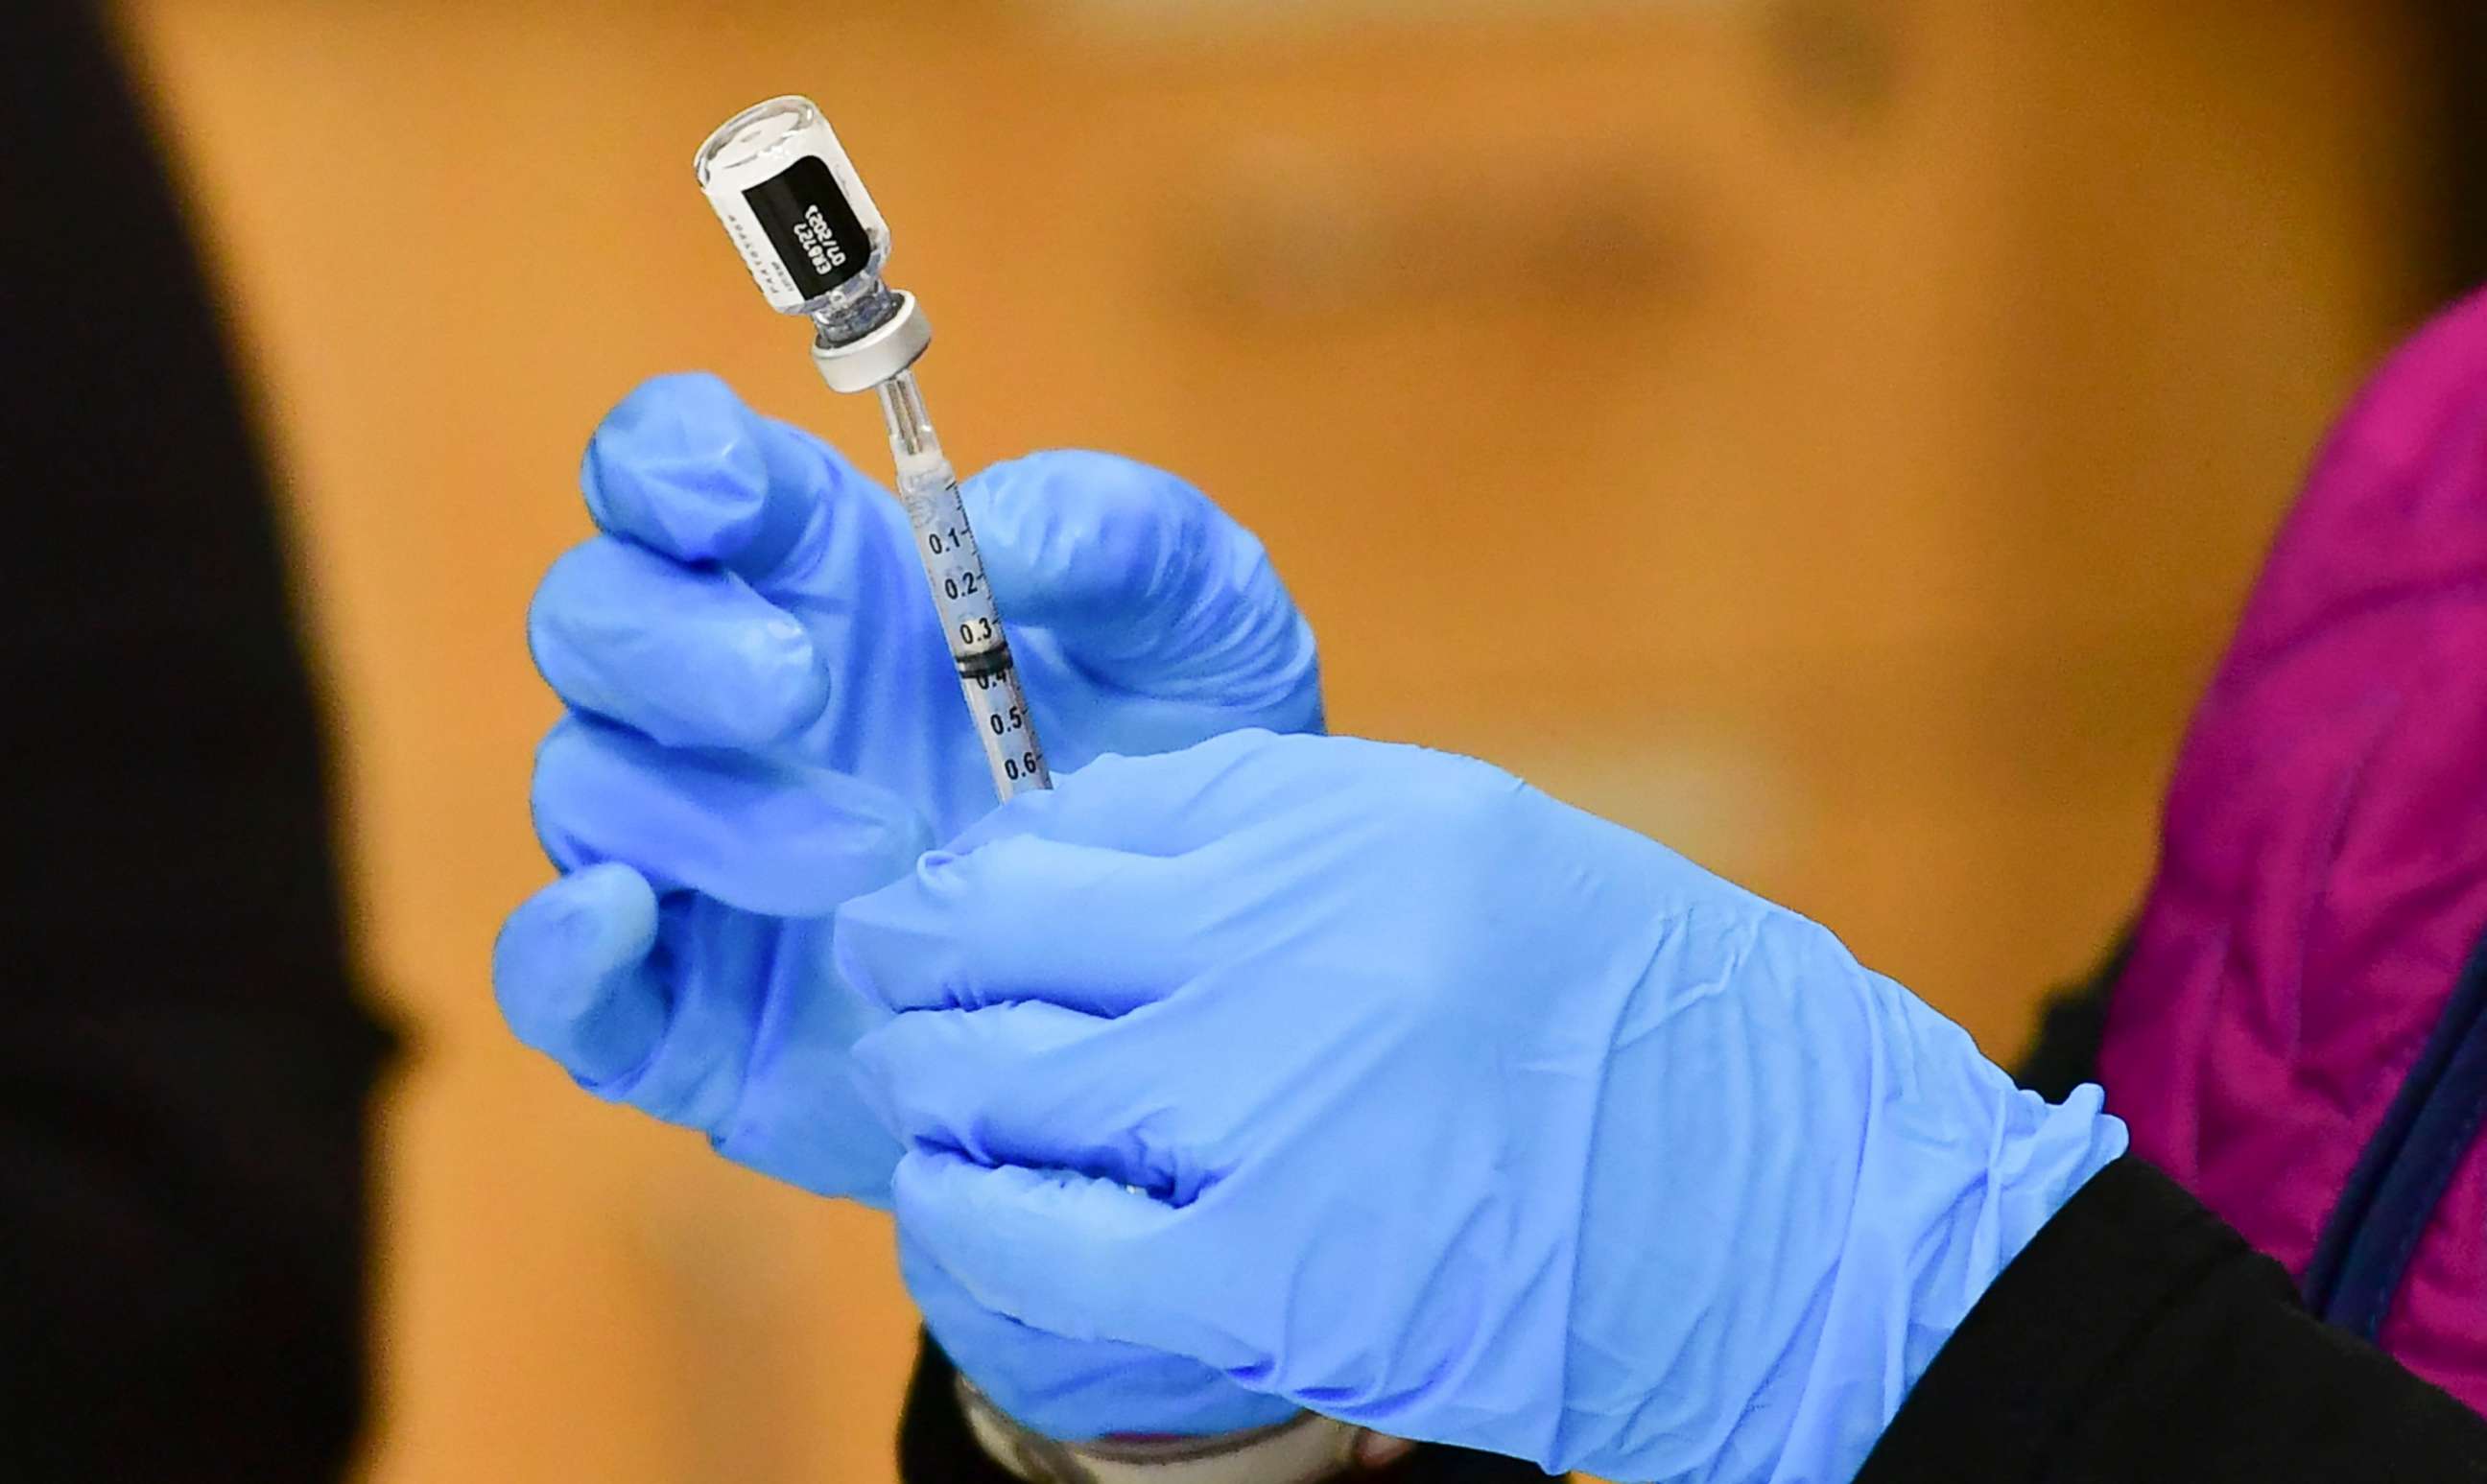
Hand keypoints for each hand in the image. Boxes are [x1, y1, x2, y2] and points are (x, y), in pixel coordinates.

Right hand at [491, 373, 1316, 1436]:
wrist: (1215, 995)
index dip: (664, 461)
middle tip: (804, 689)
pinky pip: (558, 983)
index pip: (675, 473)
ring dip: (701, 811)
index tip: (718, 495)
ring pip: (586, 789)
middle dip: (669, 641)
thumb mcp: (1207, 629)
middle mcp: (734, 709)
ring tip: (881, 856)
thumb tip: (985, 529)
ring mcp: (701, 861)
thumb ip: (1120, 537)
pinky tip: (624, 920)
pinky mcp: (696, 1016)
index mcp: (829, 578)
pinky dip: (554, 952)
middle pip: (593, 621)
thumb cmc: (1192, 779)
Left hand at [838, 729, 2127, 1481]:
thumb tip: (1118, 871)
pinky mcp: (1273, 1277)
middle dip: (921, 960)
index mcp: (1371, 820)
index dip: (1003, 860)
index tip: (971, 895)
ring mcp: (1280, 1105)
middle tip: (896, 986)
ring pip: (999, 1084)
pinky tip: (963, 1212)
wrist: (1827, 1227)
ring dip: (934, 1093)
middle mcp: (1307, 936)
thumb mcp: (1505, 874)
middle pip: (1013, 928)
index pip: (1104, 811)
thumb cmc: (1684, 1048)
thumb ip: (1316, 860)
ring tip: (923, 1101)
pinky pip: (1045, 1249)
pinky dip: (974, 1229)